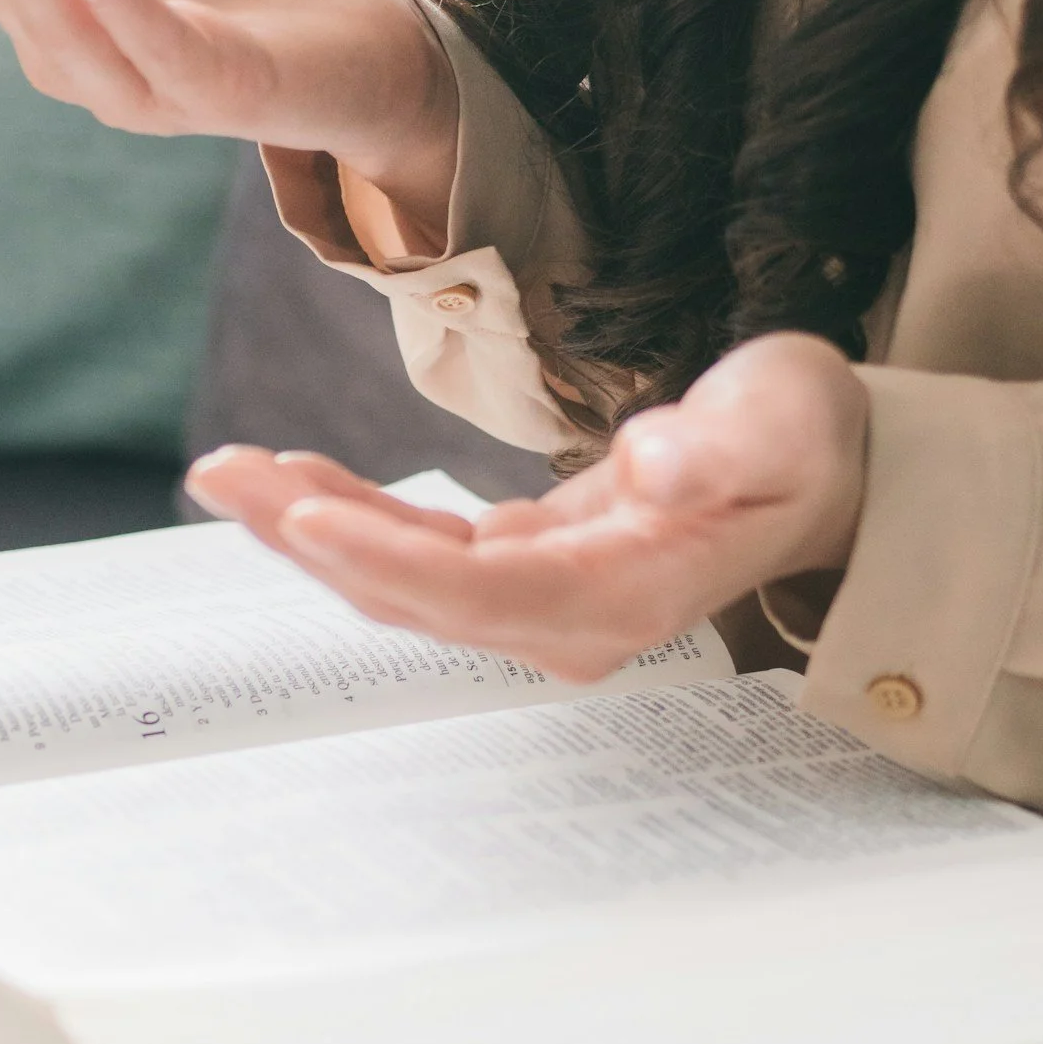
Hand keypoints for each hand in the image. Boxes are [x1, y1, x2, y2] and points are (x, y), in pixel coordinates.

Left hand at [186, 335, 869, 681]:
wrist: (823, 471)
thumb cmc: (802, 442)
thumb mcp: (781, 424)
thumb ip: (718, 451)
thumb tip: (649, 468)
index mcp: (623, 596)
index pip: (479, 591)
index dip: (387, 559)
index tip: (304, 514)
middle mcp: (568, 619)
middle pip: (414, 594)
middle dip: (310, 537)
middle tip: (220, 472)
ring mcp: (540, 602)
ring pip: (400, 579)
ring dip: (310, 529)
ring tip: (227, 471)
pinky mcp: (521, 569)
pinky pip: (417, 556)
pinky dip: (351, 519)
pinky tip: (295, 480)